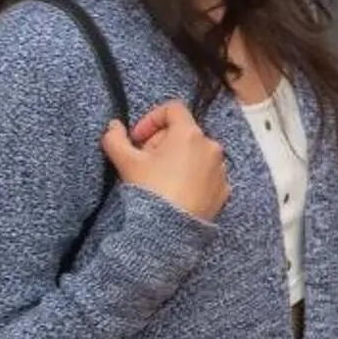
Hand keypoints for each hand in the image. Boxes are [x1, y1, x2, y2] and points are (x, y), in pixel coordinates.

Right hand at [102, 103, 228, 220]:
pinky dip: (192, 176)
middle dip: (161, 141)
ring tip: (159, 179)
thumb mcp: (126, 162)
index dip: (152, 119)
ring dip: (177, 159)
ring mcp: (220, 168)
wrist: (169, 229)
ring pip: (196, 154)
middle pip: (184, 132)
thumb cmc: (150, 191)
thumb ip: (115, 138)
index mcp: (189, 134)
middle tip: (144, 161)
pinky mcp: (224, 188)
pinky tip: (175, 191)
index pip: (173, 109)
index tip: (138, 138)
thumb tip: (113, 126)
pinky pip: (206, 174)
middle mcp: (211, 146)